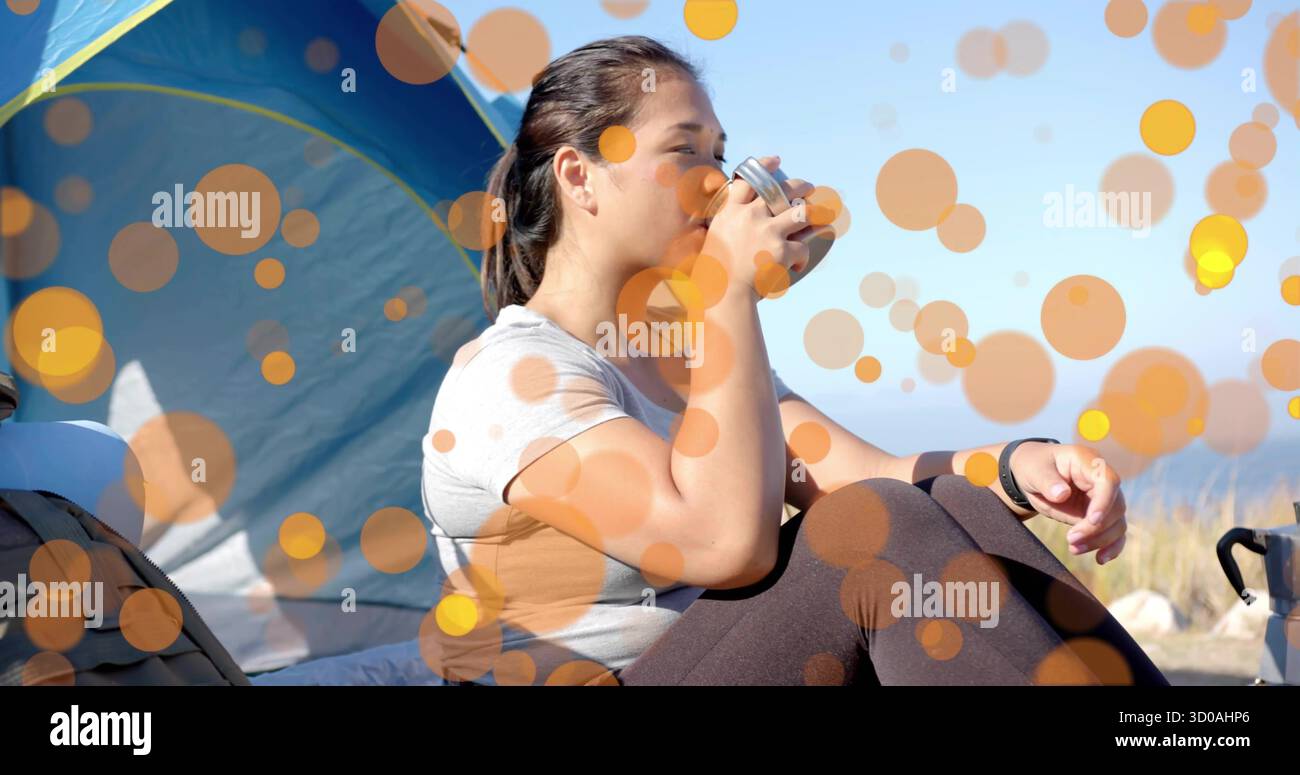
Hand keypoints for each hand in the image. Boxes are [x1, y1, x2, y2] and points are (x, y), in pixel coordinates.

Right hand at [701, 155, 815, 300]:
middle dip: (799, 185)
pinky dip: (802, 258)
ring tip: (823, 212)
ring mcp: (768, 232)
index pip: (748, 180)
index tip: (775, 160)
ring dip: (815, 211)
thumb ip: (728, 226)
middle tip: (807, 186)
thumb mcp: (714, 240)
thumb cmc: (715, 274)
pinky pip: (802, 248)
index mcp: (731, 213)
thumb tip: (740, 222)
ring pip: (801, 212)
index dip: (764, 167)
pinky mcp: (782, 250)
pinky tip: (799, 265)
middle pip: (780, 190)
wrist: (723, 294)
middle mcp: (750, 216)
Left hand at [1008, 442, 1128, 564]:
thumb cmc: (1033, 466)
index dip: (1104, 501)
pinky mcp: (1100, 515)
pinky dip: (1111, 546)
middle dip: (1096, 527)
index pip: (1108, 481)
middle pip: (1116, 506)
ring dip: (1100, 540)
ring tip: (1074, 549)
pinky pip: (1115, 532)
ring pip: (1117, 522)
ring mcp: (1103, 498)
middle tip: (1070, 539)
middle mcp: (1101, 479)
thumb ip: (1046, 481)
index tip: (1091, 520)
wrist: (1032, 475)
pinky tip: (1100, 559)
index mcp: (1087, 461)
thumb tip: (1062, 494)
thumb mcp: (1033, 470)